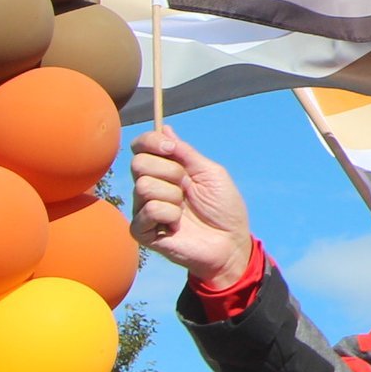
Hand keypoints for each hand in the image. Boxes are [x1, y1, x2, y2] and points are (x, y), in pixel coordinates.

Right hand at [130, 126, 251, 288]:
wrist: (231, 243)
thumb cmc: (224, 208)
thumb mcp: (211, 173)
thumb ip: (185, 153)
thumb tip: (165, 128)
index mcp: (165, 170)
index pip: (141, 147)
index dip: (150, 142)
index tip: (171, 149)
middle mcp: (150, 187)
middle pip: (139, 163)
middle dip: (170, 171)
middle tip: (187, 187)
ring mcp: (143, 209)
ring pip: (143, 186)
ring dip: (173, 196)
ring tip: (185, 209)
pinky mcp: (142, 231)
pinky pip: (149, 210)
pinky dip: (170, 214)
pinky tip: (177, 225)